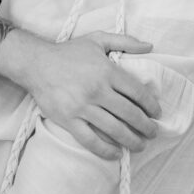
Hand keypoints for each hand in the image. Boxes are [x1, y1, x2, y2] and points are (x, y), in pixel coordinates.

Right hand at [0, 30, 161, 159]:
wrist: (36, 63)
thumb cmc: (69, 52)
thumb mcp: (97, 39)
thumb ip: (125, 41)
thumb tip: (150, 46)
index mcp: (107, 70)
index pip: (137, 92)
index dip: (151, 105)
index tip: (157, 114)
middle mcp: (97, 90)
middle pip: (130, 114)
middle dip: (146, 127)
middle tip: (153, 133)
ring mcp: (82, 107)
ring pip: (114, 130)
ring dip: (132, 141)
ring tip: (140, 145)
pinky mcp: (69, 120)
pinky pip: (91, 140)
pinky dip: (106, 150)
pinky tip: (117, 153)